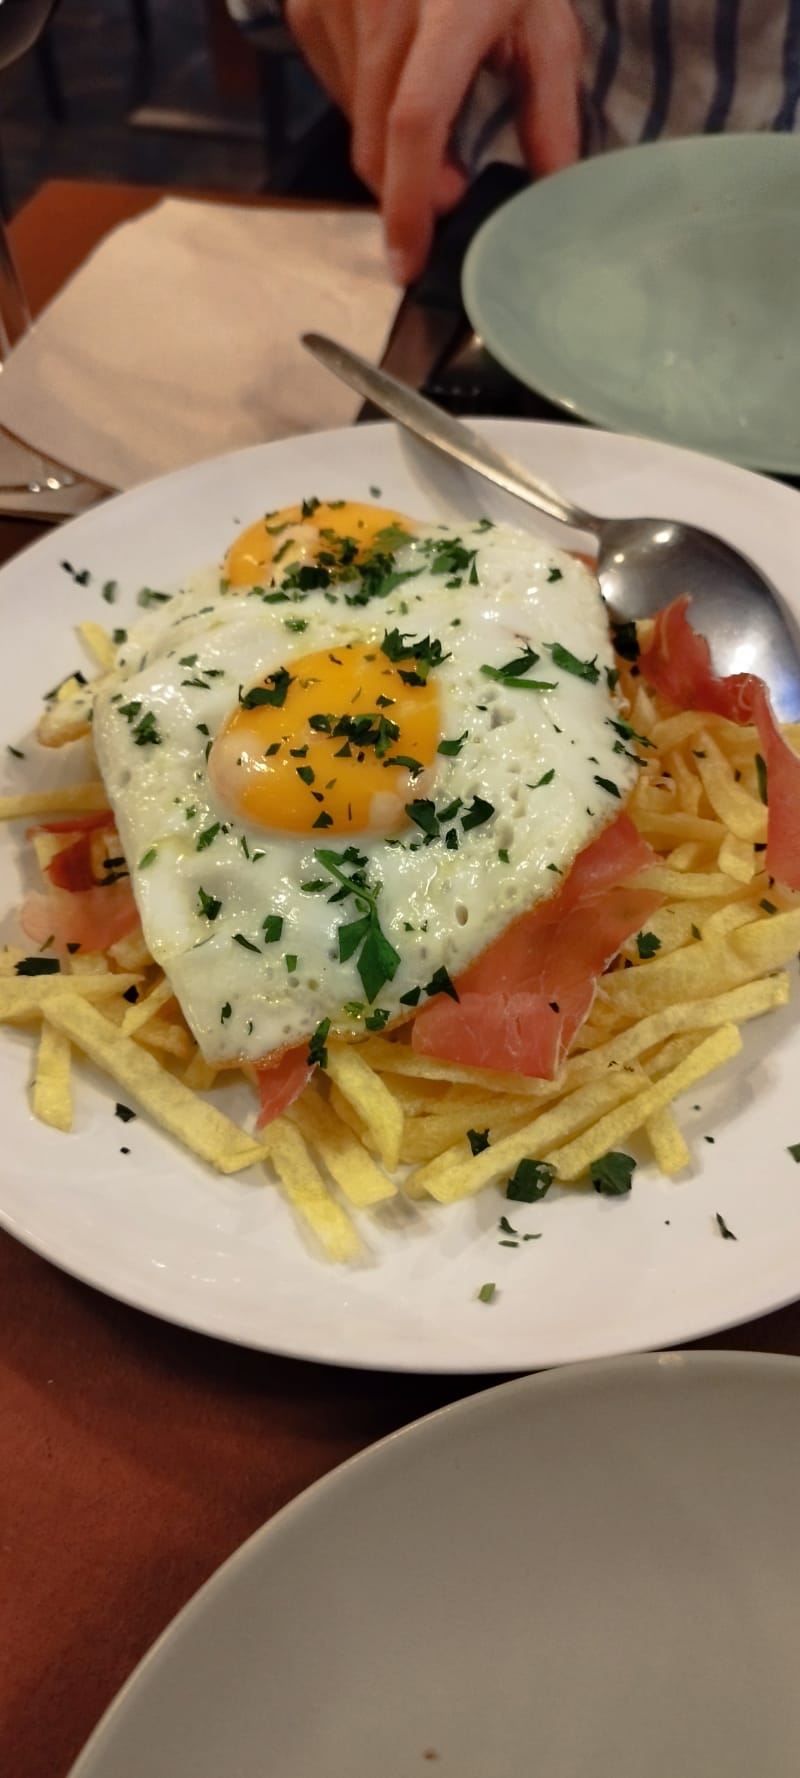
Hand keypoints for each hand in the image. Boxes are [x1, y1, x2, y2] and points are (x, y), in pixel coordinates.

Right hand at [285, 0, 582, 282]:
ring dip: (391, 148)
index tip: (411, 259)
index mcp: (449, 11)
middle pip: (373, 142)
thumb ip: (549, 109)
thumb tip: (549, 193)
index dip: (410, 203)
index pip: (414, 126)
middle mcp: (379, 4)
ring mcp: (333, 2)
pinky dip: (368, 106)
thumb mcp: (544, 19)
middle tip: (452, 196)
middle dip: (407, 192)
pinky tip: (401, 74)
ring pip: (352, 121)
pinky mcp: (307, 5)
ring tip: (440, 120)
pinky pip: (334, 86)